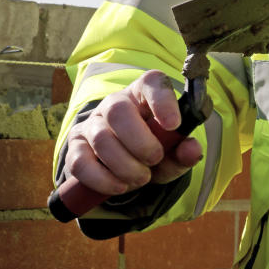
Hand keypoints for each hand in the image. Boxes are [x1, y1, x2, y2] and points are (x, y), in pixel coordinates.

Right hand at [64, 70, 202, 197]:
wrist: (123, 167)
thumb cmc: (152, 150)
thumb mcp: (172, 153)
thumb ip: (183, 152)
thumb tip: (193, 150)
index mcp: (144, 94)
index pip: (151, 82)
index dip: (162, 101)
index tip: (174, 125)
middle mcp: (115, 103)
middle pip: (118, 111)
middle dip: (140, 142)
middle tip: (154, 160)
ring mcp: (91, 123)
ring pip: (101, 138)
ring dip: (125, 165)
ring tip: (141, 178)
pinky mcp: (75, 147)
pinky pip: (81, 162)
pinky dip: (103, 179)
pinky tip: (120, 186)